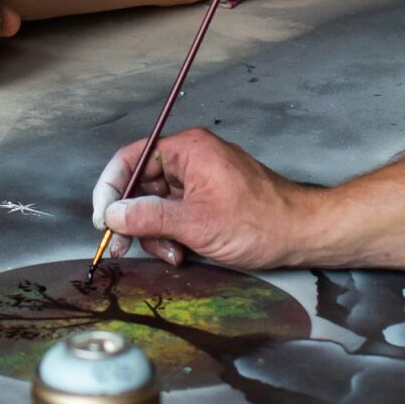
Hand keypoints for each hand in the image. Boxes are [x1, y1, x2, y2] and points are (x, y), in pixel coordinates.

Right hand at [89, 127, 310, 269]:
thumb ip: (148, 217)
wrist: (302, 235)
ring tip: (173, 253)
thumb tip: (113, 213)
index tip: (103, 218)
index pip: (131, 158)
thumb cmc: (260, 222)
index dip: (111, 188)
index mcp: (188, 149)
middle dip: (135, 219)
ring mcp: (200, 179)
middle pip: (141, 185)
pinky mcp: (208, 198)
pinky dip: (172, 234)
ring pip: (157, 204)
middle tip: (123, 246)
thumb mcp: (195, 223)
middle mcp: (191, 158)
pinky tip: (182, 251)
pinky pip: (175, 213)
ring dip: (156, 233)